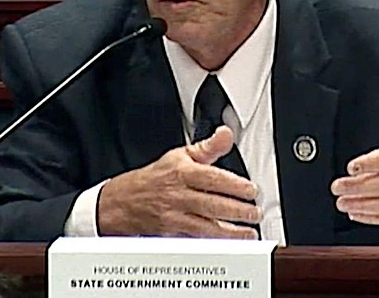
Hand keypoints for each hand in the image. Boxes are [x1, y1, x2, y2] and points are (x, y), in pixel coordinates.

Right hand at [97, 125, 260, 237]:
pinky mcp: (172, 233)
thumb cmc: (155, 177)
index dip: (233, 185)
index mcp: (182, 172)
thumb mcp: (180, 155)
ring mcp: (174, 216)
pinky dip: (213, 242)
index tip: (251, 190)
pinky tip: (229, 244)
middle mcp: (178, 195)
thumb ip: (208, 147)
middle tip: (255, 213)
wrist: (123, 201)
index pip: (211, 178)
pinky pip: (195, 239)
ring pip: (205, 226)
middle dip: (236, 210)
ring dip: (230, 232)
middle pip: (211, 204)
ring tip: (248, 232)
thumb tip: (226, 134)